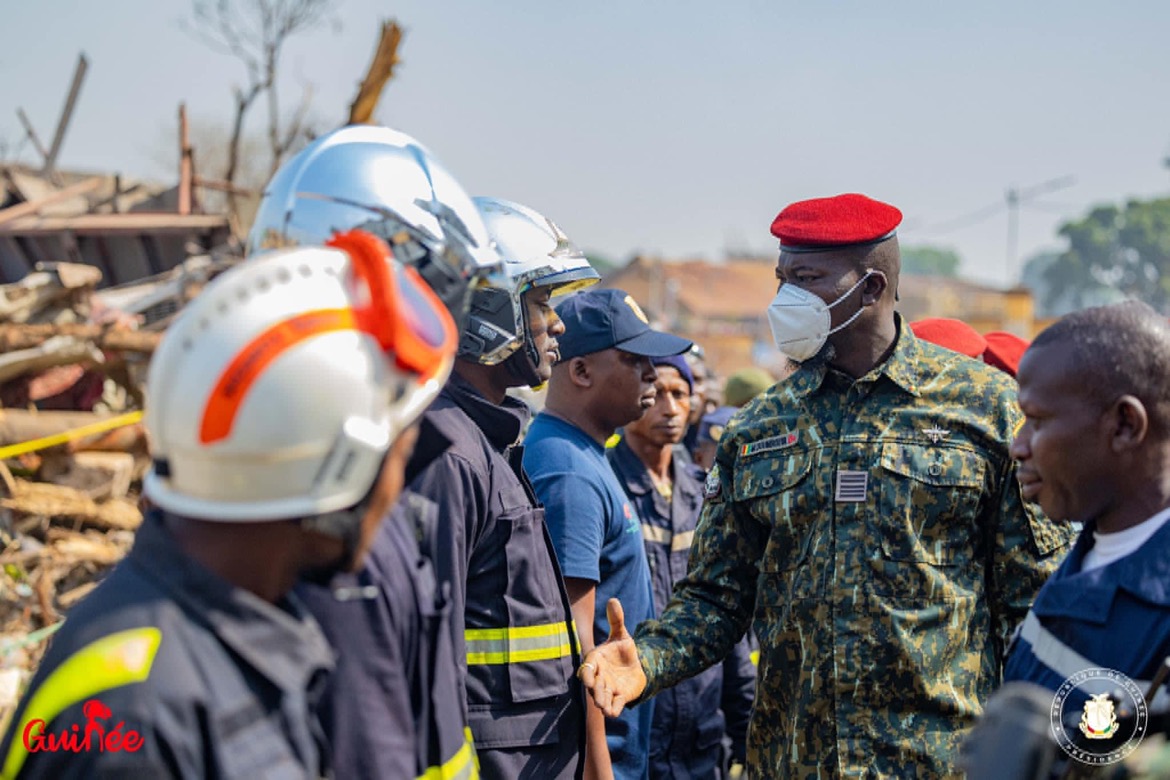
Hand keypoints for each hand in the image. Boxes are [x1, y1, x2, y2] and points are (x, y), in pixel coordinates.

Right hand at [577, 598, 646, 716]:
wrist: (635, 665)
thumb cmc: (622, 650)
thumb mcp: (621, 634)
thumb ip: (616, 620)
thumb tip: (613, 600)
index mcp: (596, 661)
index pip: (587, 668)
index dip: (587, 673)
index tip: (589, 676)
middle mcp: (599, 677)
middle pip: (593, 685)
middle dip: (595, 690)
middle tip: (597, 695)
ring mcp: (608, 689)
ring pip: (601, 698)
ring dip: (601, 702)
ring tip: (603, 706)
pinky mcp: (620, 697)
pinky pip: (614, 706)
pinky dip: (613, 710)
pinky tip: (613, 712)